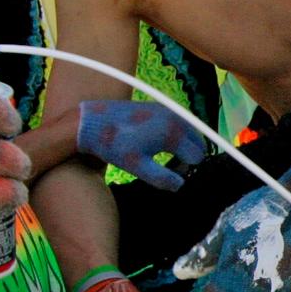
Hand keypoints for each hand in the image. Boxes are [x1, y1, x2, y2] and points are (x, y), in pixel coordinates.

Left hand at [77, 99, 205, 191]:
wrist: (92, 123)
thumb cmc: (115, 146)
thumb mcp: (138, 167)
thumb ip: (162, 178)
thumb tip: (180, 185)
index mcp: (173, 132)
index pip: (197, 156)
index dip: (187, 170)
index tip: (172, 175)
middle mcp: (175, 117)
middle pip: (198, 142)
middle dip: (190, 157)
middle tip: (172, 168)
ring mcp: (168, 109)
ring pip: (190, 132)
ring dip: (185, 145)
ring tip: (166, 156)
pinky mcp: (159, 106)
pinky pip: (179, 123)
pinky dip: (177, 134)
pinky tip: (159, 143)